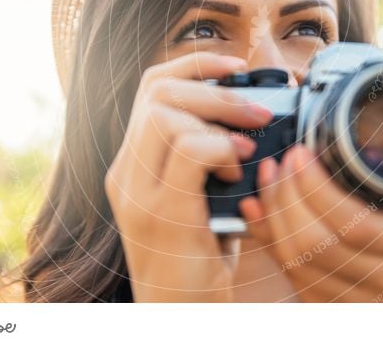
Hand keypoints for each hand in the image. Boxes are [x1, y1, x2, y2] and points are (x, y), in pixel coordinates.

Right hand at [104, 52, 273, 301]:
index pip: (150, 88)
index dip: (193, 65)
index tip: (235, 67)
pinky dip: (222, 149)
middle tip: (257, 111)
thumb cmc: (199, 260)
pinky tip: (240, 169)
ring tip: (247, 149)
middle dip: (214, 89)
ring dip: (218, 120)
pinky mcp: (160, 214)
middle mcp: (125, 174)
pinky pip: (188, 150)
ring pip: (165, 115)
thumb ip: (207, 160)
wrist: (183, 316)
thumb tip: (250, 119)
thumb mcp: (199, 200)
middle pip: (156, 93)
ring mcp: (137, 194)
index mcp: (132, 164)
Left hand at [239, 140, 382, 301]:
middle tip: (280, 159)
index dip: (317, 189)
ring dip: (274, 216)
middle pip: (317, 244)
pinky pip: (294, 279)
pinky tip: (262, 211)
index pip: (355, 223)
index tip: (301, 153)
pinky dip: (271, 242)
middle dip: (287, 196)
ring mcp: (362, 302)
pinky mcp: (338, 310)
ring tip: (269, 177)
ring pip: (298, 263)